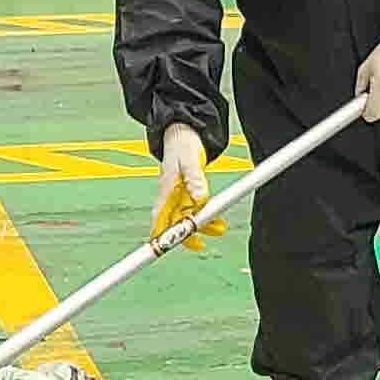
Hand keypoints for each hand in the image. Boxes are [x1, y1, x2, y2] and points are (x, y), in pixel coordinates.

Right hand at [152, 124, 224, 249]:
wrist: (185, 134)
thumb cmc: (183, 146)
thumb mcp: (190, 161)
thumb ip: (196, 180)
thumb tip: (201, 200)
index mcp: (165, 190)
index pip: (159, 218)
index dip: (160, 234)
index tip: (167, 245)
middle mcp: (170, 197)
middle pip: (174, 223)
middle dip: (187, 235)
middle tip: (202, 242)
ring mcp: (179, 196)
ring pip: (187, 219)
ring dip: (200, 227)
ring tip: (219, 228)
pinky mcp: (188, 194)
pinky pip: (195, 210)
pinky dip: (205, 217)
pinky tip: (218, 221)